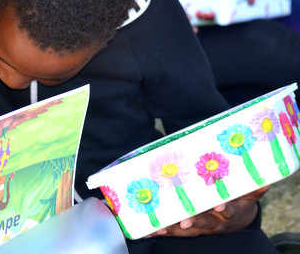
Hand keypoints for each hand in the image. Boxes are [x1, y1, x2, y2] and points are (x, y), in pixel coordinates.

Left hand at [146, 186, 268, 237]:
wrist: (237, 219)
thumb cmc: (240, 201)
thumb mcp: (248, 196)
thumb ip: (254, 189)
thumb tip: (265, 181)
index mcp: (230, 212)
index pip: (229, 211)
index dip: (225, 210)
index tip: (221, 207)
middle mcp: (216, 222)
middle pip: (205, 223)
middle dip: (195, 222)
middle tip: (184, 223)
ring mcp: (202, 226)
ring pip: (187, 230)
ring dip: (173, 230)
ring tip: (159, 229)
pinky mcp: (190, 228)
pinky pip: (175, 231)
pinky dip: (162, 231)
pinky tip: (148, 231)